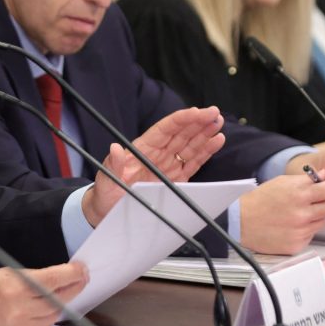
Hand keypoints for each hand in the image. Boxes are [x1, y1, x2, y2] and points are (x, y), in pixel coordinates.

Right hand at [0, 262, 88, 325]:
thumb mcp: (3, 274)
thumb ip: (31, 277)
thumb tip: (57, 278)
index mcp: (15, 288)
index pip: (53, 279)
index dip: (72, 274)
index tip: (81, 270)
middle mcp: (20, 310)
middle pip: (59, 298)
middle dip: (72, 287)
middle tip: (81, 279)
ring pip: (54, 314)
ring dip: (59, 303)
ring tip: (58, 294)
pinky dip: (45, 319)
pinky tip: (40, 312)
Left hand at [81, 106, 224, 225]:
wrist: (108, 214)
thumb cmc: (105, 195)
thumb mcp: (105, 182)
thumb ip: (112, 165)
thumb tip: (115, 148)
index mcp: (142, 149)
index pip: (165, 129)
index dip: (182, 119)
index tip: (197, 112)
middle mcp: (157, 154)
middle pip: (181, 133)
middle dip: (198, 122)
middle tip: (215, 113)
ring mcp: (168, 166)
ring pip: (190, 146)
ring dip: (205, 134)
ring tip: (219, 123)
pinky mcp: (176, 179)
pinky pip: (193, 163)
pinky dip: (205, 152)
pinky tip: (216, 141)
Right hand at [238, 174, 324, 254]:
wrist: (241, 221)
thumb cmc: (260, 199)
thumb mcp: (282, 182)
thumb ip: (306, 179)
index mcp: (299, 192)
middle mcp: (302, 211)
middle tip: (315, 202)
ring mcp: (301, 230)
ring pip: (324, 221)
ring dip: (317, 217)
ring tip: (301, 214)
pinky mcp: (297, 244)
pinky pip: (312, 235)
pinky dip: (306, 230)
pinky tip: (293, 226)